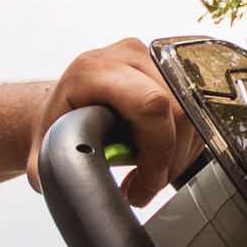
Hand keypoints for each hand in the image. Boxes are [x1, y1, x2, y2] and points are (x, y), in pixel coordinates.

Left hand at [26, 37, 200, 206]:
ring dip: (180, 153)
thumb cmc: (59, 124)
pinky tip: (162, 156)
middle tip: (150, 185)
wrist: (68, 102)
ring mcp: (155, 57)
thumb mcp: (50, 148)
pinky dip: (185, 142)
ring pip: (194, 111)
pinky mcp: (173, 66)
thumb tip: (81, 191)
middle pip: (179, 110)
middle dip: (172, 158)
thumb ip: (62, 171)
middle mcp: (129, 55)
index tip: (148, 178)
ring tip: (151, 175)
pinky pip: (196, 109)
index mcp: (95, 69)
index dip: (159, 148)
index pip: (150, 104)